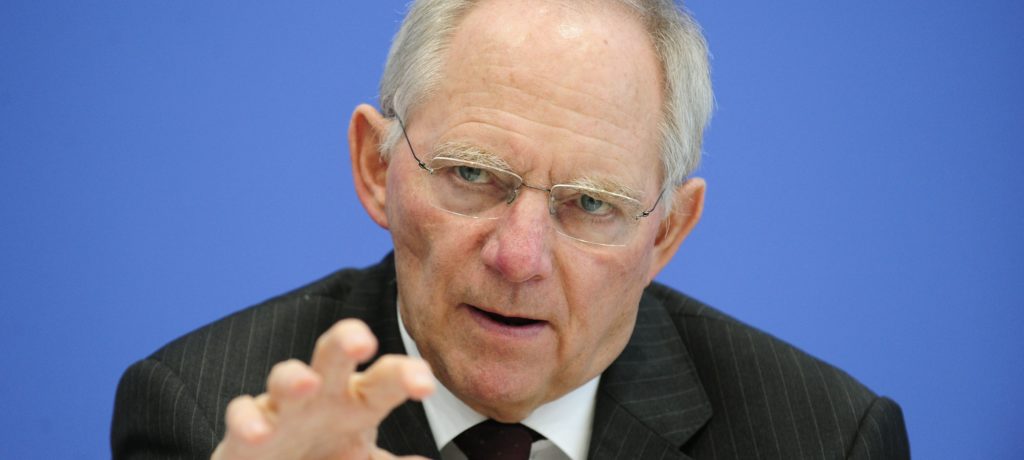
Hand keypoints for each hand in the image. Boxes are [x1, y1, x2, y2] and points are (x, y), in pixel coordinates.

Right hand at [211, 319, 435, 459]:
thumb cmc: (325, 455)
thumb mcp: (361, 459)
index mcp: (357, 401)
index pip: (386, 379)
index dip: (406, 376)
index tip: (425, 385)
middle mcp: (320, 395)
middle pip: (334, 356)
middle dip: (345, 341)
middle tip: (362, 340)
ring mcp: (281, 409)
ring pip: (283, 378)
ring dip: (292, 378)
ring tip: (306, 383)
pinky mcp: (245, 431)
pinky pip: (241, 415)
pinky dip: (247, 421)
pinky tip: (259, 432)